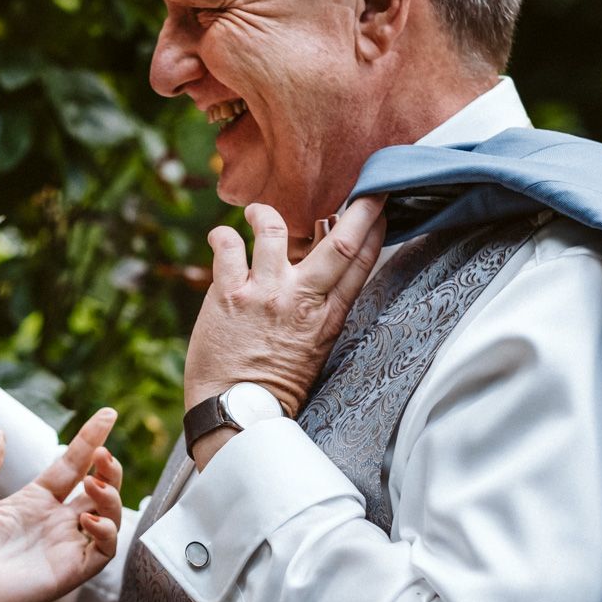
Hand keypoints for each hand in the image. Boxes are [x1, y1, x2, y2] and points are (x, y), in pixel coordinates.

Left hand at [0, 410, 124, 601]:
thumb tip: (0, 432)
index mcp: (33, 501)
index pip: (72, 464)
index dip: (89, 439)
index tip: (107, 414)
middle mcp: (54, 521)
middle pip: (98, 488)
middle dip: (109, 467)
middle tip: (104, 453)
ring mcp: (65, 545)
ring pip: (109, 516)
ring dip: (110, 494)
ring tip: (93, 482)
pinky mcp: (71, 570)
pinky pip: (104, 550)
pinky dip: (106, 531)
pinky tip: (87, 518)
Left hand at [184, 196, 386, 423]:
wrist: (237, 411)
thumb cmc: (274, 384)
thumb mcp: (313, 348)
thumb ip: (316, 308)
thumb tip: (315, 270)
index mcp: (327, 317)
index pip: (360, 264)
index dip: (373, 230)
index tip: (378, 204)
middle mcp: (300, 300)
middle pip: (339, 244)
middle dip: (357, 210)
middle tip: (360, 190)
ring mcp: (264, 294)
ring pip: (273, 230)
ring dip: (265, 213)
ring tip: (255, 212)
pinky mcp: (228, 294)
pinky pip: (227, 247)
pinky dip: (223, 235)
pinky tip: (223, 237)